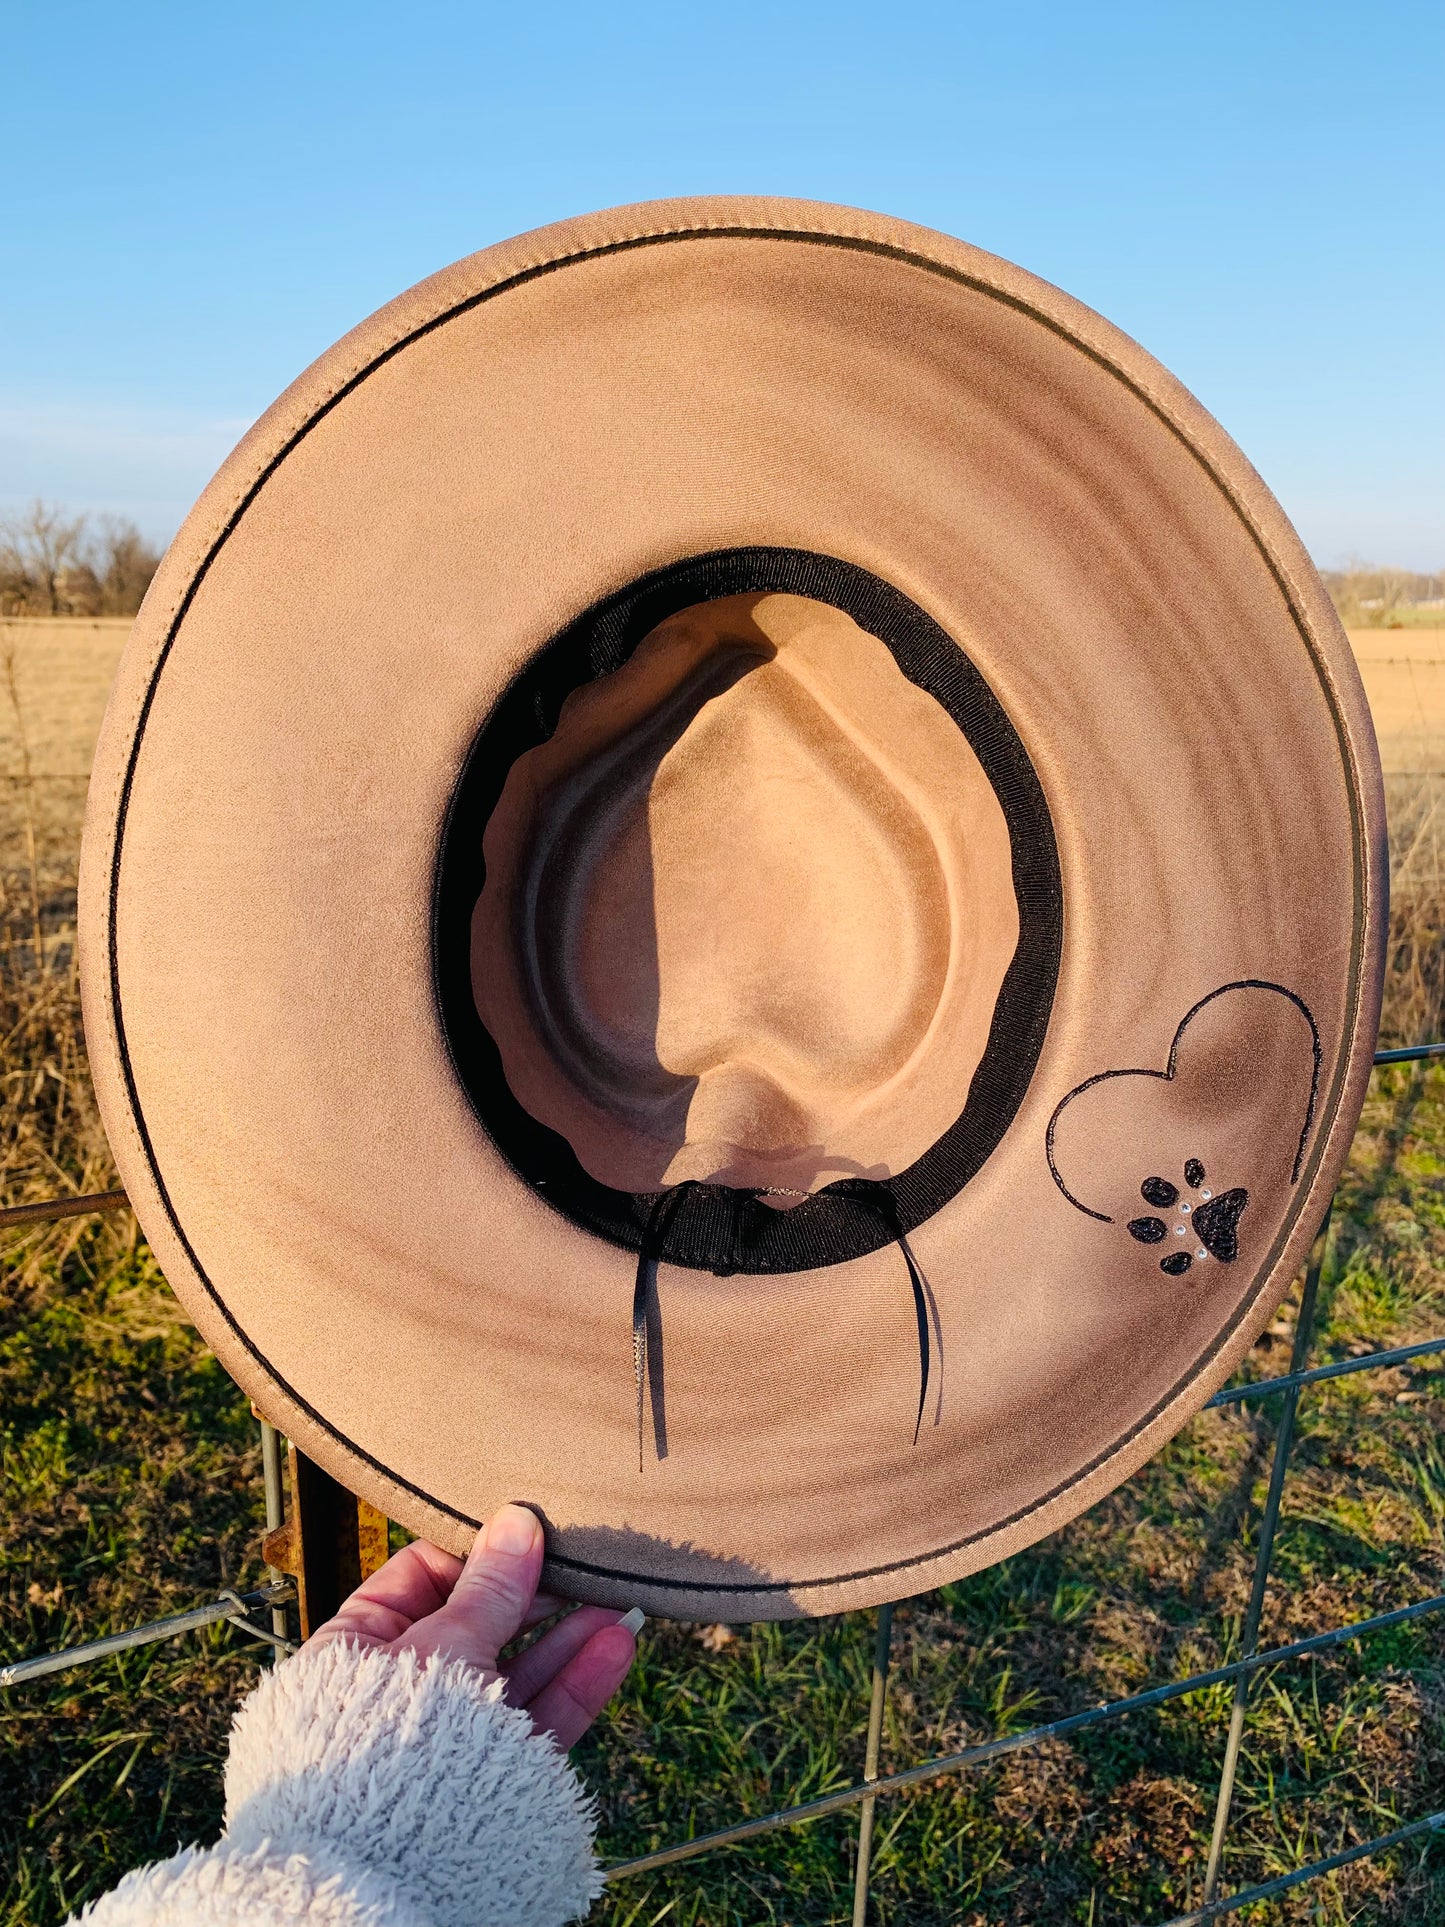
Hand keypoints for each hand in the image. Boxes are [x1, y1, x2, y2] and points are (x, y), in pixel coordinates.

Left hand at [310, 1503, 638, 1748]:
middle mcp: (400, 1692)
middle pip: (479, 1624)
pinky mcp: (487, 1775)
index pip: (421, 1577)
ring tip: (616, 1598)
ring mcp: (447, 1735)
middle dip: (536, 1594)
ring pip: (515, 1671)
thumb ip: (488, 1589)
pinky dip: (573, 1682)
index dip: (476, 1551)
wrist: (389, 1872)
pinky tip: (613, 1646)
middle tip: (582, 1560)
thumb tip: (516, 1520)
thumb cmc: (387, 1750)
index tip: (525, 1529)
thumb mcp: (442, 1647)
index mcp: (356, 1650)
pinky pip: (534, 1719)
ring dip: (568, 1634)